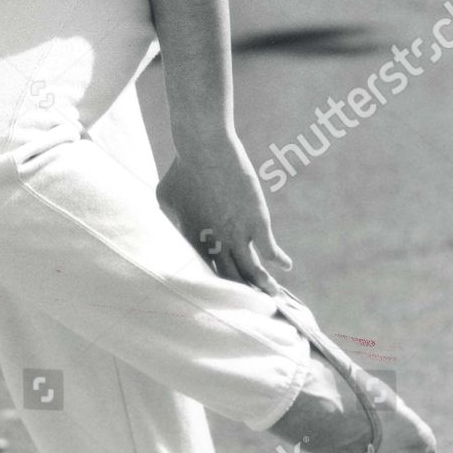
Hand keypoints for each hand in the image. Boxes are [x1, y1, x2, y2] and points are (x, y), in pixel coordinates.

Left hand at [155, 133, 293, 293]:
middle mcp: (216, 244)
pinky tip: (286, 265)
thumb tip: (171, 226)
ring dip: (263, 285)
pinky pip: (270, 249)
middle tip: (249, 305)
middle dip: (240, 293)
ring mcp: (237, 234)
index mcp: (193, 240)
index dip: (213, 285)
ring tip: (272, 296)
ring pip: (252, 271)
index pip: (204, 273)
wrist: (202, 147)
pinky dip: (279, 260)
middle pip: (229, 278)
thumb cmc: (180, 168)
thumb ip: (170, 218)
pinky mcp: (256, 221)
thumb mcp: (166, 199)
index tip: (220, 295)